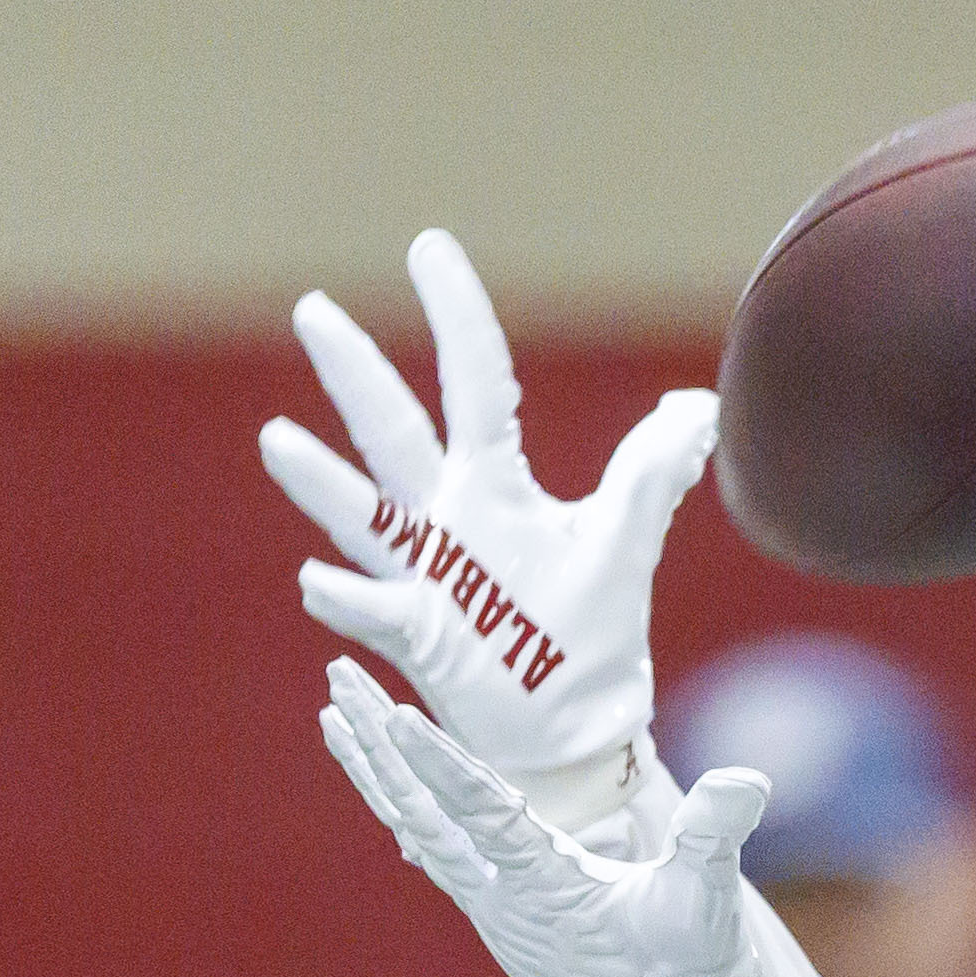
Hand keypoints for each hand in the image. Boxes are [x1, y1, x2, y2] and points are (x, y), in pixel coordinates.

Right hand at [262, 229, 717, 843]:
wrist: (578, 729)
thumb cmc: (590, 633)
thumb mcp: (622, 540)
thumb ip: (652, 471)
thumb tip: (698, 406)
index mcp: (497, 485)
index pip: (475, 382)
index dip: (457, 317)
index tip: (427, 247)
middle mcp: (449, 520)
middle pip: (396, 434)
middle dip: (356, 374)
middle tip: (312, 308)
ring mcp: (427, 578)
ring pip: (365, 518)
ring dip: (324, 484)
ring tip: (277, 439)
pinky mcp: (421, 639)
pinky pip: (376, 613)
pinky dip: (346, 599)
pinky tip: (315, 580)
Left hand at [318, 658, 790, 976]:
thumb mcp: (711, 906)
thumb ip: (715, 837)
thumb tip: (743, 780)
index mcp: (549, 889)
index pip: (484, 814)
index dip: (440, 765)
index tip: (393, 715)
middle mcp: (505, 899)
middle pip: (422, 811)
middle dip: (379, 744)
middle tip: (338, 678)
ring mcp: (495, 909)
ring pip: (417, 828)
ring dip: (376, 770)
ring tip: (337, 714)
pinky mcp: (500, 916)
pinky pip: (435, 850)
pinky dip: (405, 808)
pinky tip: (386, 784)